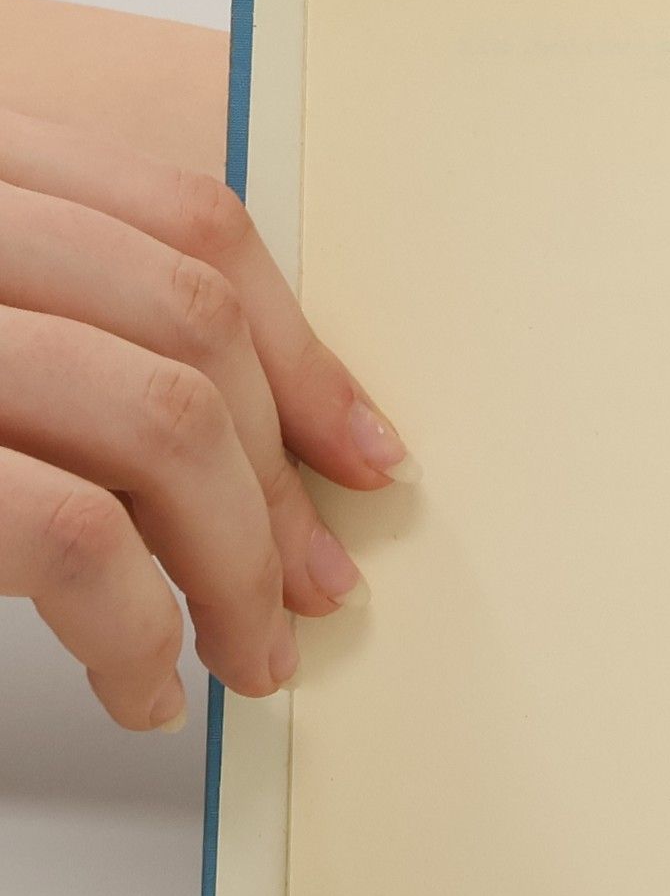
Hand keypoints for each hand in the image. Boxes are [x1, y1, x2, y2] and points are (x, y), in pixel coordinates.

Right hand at [0, 105, 413, 730]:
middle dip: (280, 479)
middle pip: (189, 322)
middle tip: (322, 591)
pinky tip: (142, 682)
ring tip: (245, 654)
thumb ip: (92, 325)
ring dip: (234, 564)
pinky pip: (72, 537)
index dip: (303, 347)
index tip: (370, 456)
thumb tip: (288, 443)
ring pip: (159, 424)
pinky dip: (133, 629)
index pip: (187, 214)